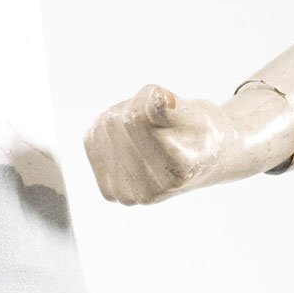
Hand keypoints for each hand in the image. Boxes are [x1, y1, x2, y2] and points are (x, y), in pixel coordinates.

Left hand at [84, 82, 293, 204]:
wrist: (202, 161)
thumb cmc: (202, 133)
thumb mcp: (198, 114)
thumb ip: (173, 107)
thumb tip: (152, 98)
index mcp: (175, 172)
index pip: (134, 120)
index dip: (148, 96)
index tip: (168, 99)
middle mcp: (147, 193)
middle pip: (114, 123)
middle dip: (135, 105)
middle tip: (158, 113)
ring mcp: (125, 196)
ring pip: (100, 129)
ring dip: (122, 114)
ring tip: (147, 126)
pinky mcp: (109, 191)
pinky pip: (91, 140)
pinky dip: (107, 128)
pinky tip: (129, 134)